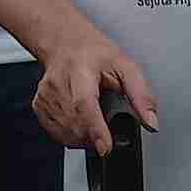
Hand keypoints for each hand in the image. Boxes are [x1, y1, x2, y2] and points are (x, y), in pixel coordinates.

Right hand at [30, 32, 159, 152]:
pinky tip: (80, 119)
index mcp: (80, 70)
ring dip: (85, 136)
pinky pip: (57, 133)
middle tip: (107, 120)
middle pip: (76, 124)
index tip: (106, 148)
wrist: (65, 43)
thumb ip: (141, 95)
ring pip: (66, 132)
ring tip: (93, 115)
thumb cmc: (94, 54)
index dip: (96, 129)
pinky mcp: (38, 106)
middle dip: (96, 134)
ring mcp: (45, 96)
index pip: (85, 104)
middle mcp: (58, 82)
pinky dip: (72, 134)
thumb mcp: (126, 66)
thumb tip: (151, 122)